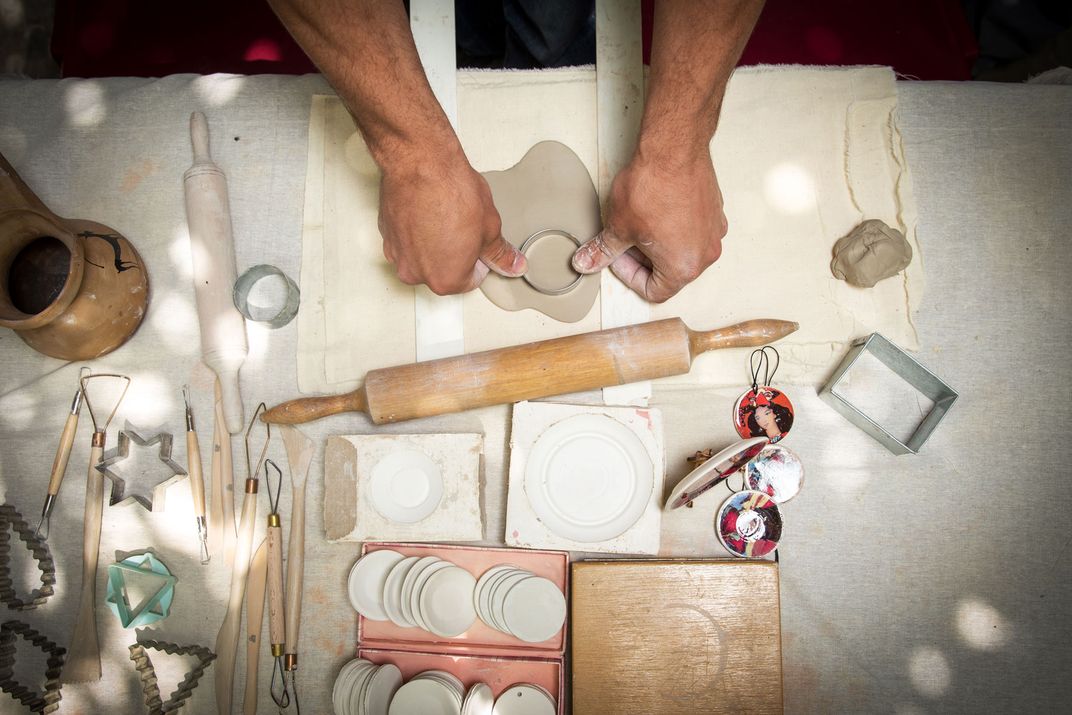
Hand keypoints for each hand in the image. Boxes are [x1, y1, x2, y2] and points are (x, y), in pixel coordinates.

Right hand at [378, 145, 525, 294]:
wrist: (420, 163)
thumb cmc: (452, 193)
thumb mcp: (490, 227)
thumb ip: (499, 254)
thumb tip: (512, 265)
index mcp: (445, 280)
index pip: (471, 280)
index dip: (479, 259)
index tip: (478, 242)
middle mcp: (416, 274)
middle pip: (443, 271)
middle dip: (455, 253)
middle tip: (462, 226)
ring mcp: (396, 255)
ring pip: (423, 256)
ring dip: (433, 243)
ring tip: (443, 215)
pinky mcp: (385, 235)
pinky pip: (407, 240)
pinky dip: (416, 231)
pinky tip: (426, 211)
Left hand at [571, 150, 726, 302]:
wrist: (673, 149)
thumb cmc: (652, 187)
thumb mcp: (618, 226)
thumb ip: (603, 251)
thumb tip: (587, 262)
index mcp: (683, 268)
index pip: (653, 291)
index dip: (628, 276)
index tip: (617, 257)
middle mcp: (705, 254)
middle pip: (670, 273)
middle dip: (644, 260)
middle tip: (626, 240)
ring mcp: (714, 231)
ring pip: (682, 250)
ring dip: (660, 244)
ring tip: (641, 223)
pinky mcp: (716, 211)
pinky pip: (693, 230)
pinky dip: (675, 227)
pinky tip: (657, 208)